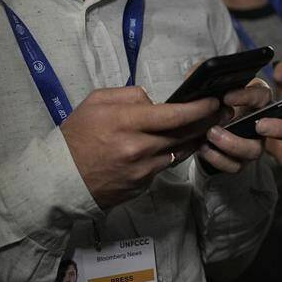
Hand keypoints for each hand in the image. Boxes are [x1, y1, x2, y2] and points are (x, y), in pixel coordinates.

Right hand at [61, 87, 222, 207]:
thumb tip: (157, 102)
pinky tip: (176, 146)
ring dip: (194, 139)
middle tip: (223, 112)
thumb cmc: (76, 135)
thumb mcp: (96, 102)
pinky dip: (172, 155)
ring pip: (180, 151)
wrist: (58, 178)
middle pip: (185, 134)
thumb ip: (131, 96)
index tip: (215, 100)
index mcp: (127, 123)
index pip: (175, 115)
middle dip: (207, 121)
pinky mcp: (143, 185)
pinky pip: (165, 166)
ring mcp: (142, 170)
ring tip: (206, 127)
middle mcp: (139, 148)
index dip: (200, 108)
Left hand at [195, 79, 281, 173]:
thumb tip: (199, 72)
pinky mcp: (240, 161)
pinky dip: (219, 159)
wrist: (195, 130)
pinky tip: (204, 148)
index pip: (264, 95)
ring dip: (234, 143)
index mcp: (257, 100)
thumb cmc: (208, 104)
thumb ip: (202, 74)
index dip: (248, 96)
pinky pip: (236, 165)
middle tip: (258, 125)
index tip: (227, 97)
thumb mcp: (204, 86)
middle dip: (278, 127)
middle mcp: (263, 122)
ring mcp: (254, 143)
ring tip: (211, 135)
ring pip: (256, 150)